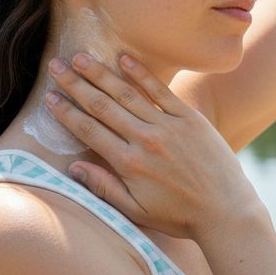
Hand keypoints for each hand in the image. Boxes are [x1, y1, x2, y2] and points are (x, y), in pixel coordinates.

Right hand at [44, 53, 263, 241]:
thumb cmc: (180, 217)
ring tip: (81, 57)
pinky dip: (141, 73)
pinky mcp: (190, 118)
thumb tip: (72, 167)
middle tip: (55, 65)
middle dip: (75, 84)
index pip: (88, 130)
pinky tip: (124, 58)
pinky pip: (161, 90)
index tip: (49, 97)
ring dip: (101, 73)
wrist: (226, 212)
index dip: (66, 112)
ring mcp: (168, 126)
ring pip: (127, 93)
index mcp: (128, 164)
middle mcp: (144, 140)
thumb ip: (103, 188)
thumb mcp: (137, 211)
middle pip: (101, 106)